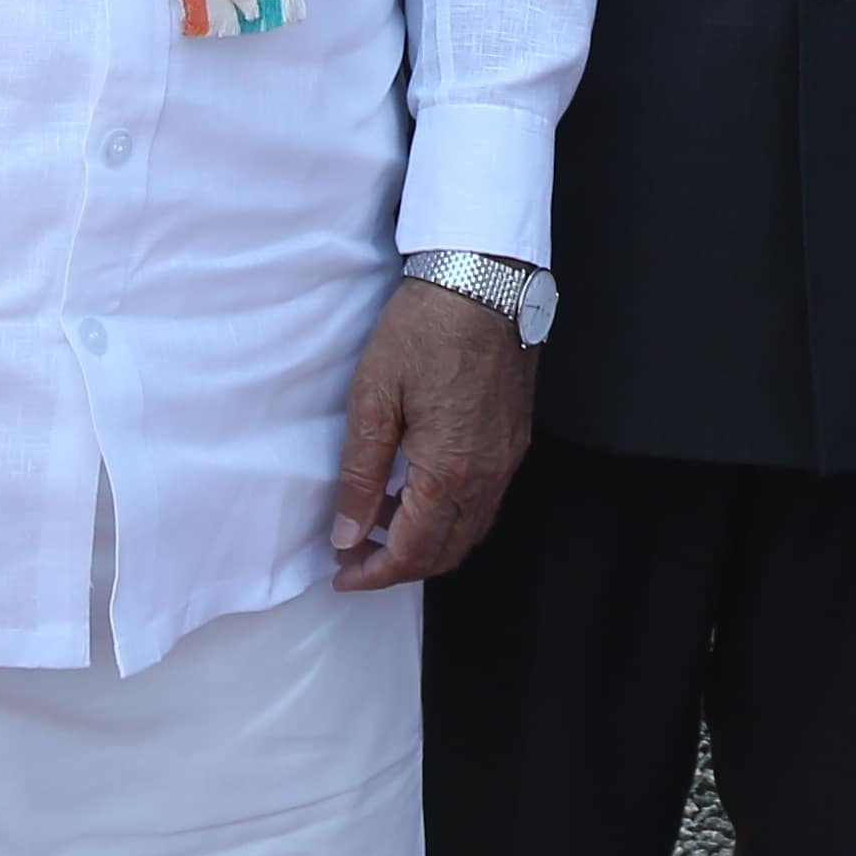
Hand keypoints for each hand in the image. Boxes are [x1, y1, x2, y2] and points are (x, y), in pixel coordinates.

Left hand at [331, 280, 531, 589]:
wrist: (482, 281)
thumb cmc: (426, 330)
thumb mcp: (373, 399)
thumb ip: (360, 474)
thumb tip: (349, 531)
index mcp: (449, 472)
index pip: (412, 552)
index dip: (373, 574)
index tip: (342, 573)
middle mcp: (487, 475)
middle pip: (446, 553)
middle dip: (399, 567)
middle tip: (356, 558)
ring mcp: (506, 459)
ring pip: (469, 531)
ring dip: (426, 543)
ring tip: (380, 526)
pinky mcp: (513, 439)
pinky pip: (484, 501)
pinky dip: (449, 515)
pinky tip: (417, 493)